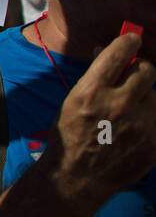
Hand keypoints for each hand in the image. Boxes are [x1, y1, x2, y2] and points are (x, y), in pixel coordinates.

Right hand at [40, 33, 155, 208]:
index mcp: (92, 92)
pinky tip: (135, 127)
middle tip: (134, 74)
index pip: (118, 54)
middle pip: (146, 71)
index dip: (128, 42)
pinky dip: (150, 118)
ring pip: (154, 96)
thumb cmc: (68, 135)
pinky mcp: (154, 142)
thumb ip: (93, 77)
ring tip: (131, 110)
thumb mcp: (72, 101)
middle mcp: (119, 105)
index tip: (131, 40)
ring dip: (145, 97)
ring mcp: (140, 125)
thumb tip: (106, 52)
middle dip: (141, 68)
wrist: (77, 177)